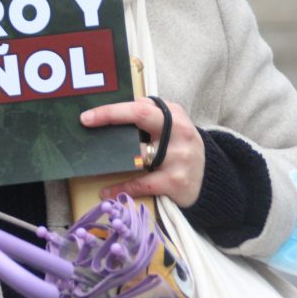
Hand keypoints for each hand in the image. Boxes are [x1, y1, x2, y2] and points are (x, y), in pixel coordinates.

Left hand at [80, 97, 204, 207]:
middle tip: (85, 121)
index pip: (140, 106)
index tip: (88, 115)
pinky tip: (106, 192)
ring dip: (112, 158)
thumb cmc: (179, 148)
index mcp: (174, 115)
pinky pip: (142, 183)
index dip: (112, 108)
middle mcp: (178, 131)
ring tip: (91, 161)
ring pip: (137, 153)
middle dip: (110, 115)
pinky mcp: (175, 181)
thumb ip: (148, 114)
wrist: (210, 180)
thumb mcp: (172, 126)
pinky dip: (122, 188)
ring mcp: (178, 156)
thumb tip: (112, 109)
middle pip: (140, 116)